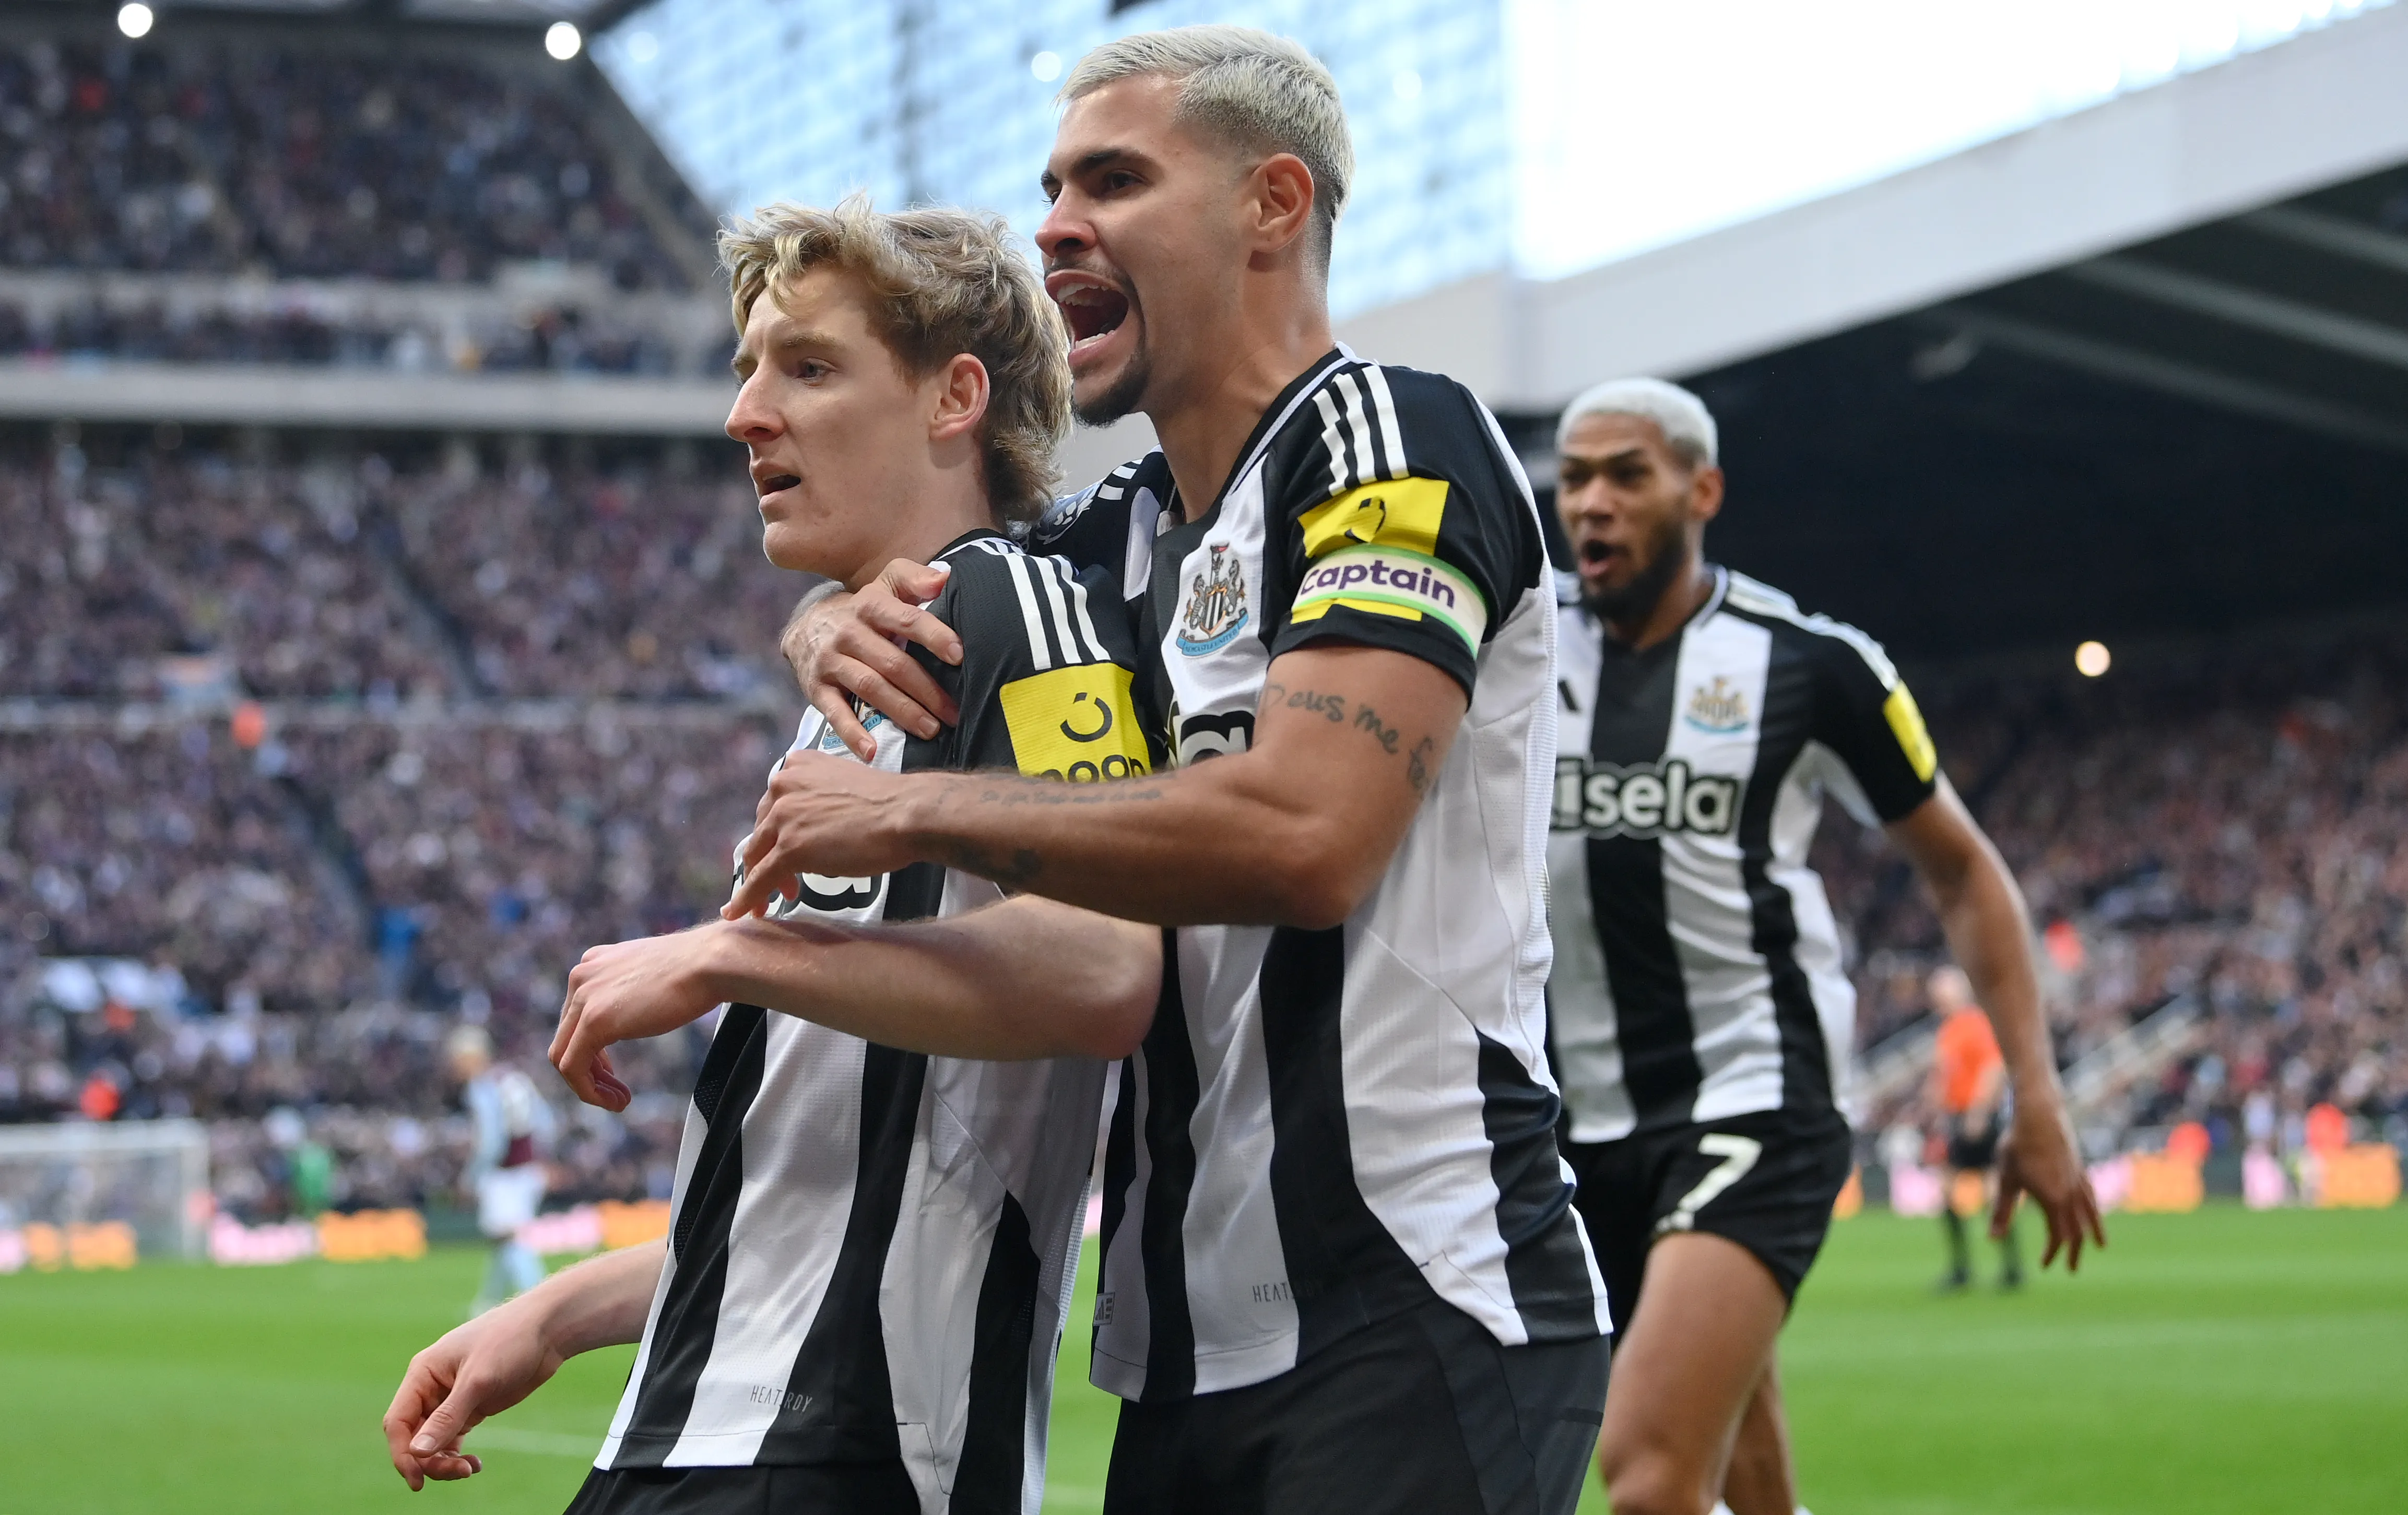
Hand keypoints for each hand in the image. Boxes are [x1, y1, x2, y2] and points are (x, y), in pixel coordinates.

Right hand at [382, 1296, 564, 1489]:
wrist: (547, 1330)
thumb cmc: (509, 1341)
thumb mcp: (478, 1380)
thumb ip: (447, 1417)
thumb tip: (417, 1452)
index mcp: (423, 1373)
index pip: (398, 1421)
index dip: (402, 1453)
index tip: (418, 1480)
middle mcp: (431, 1388)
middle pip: (414, 1436)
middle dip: (428, 1460)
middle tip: (457, 1472)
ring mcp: (451, 1399)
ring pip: (432, 1442)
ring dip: (443, 1461)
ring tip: (468, 1469)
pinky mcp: (471, 1407)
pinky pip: (452, 1439)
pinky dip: (457, 1456)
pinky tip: (474, 1465)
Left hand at [550, 928, 730, 1109]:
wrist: (710, 963)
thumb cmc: (697, 969)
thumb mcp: (651, 977)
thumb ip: (631, 992)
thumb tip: (632, 1016)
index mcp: (594, 962)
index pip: (575, 1016)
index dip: (592, 1051)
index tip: (612, 1071)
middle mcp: (581, 976)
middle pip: (566, 1037)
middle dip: (590, 1071)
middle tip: (616, 1092)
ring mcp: (583, 998)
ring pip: (563, 1055)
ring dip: (588, 1085)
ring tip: (618, 1101)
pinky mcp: (593, 1022)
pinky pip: (573, 1068)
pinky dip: (588, 1091)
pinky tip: (617, 1102)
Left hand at [721, 751, 923, 920]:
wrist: (907, 814)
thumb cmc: (890, 804)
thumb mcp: (843, 786)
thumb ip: (820, 799)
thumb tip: (813, 830)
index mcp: (797, 765)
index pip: (774, 804)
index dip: (778, 833)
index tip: (785, 850)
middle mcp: (783, 785)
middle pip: (762, 830)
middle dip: (768, 858)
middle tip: (784, 883)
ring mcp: (785, 817)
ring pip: (757, 855)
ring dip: (757, 882)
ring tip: (765, 904)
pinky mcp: (790, 848)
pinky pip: (760, 878)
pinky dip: (747, 898)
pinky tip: (742, 913)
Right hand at [783, 560, 961, 759]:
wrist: (807, 626)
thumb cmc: (865, 610)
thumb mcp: (886, 585)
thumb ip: (915, 578)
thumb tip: (945, 577)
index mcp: (871, 605)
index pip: (906, 619)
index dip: (933, 635)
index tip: (959, 655)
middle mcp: (849, 632)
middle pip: (893, 663)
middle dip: (927, 690)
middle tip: (955, 713)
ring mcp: (831, 661)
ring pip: (871, 688)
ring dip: (903, 712)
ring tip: (931, 730)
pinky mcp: (816, 687)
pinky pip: (835, 712)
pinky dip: (852, 733)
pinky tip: (872, 752)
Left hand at [1993, 1097, 2106, 1269]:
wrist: (2038, 1115)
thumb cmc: (2017, 1147)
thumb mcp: (2006, 1180)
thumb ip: (2002, 1211)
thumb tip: (1993, 1240)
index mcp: (2053, 1200)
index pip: (2058, 1236)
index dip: (2052, 1253)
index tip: (2045, 1265)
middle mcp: (2071, 1194)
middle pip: (2077, 1230)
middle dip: (2073, 1251)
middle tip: (2070, 1269)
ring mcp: (2079, 1181)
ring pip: (2090, 1213)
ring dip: (2092, 1232)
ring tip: (2099, 1246)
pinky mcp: (2080, 1168)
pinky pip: (2091, 1196)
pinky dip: (2094, 1210)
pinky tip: (2092, 1211)